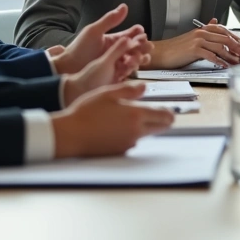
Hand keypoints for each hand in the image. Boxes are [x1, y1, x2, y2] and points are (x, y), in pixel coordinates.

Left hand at [48, 4, 152, 74]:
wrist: (67, 68)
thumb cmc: (78, 49)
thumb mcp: (94, 31)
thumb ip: (110, 20)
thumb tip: (124, 6)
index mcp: (113, 40)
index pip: (130, 35)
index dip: (138, 33)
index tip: (142, 32)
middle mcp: (116, 52)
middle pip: (135, 48)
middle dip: (143, 46)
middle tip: (148, 46)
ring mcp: (116, 64)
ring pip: (133, 60)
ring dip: (139, 58)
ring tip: (140, 57)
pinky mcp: (114, 75)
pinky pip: (127, 72)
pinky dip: (132, 68)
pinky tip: (133, 66)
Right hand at [50, 82, 174, 157]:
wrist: (71, 135)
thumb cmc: (87, 112)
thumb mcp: (108, 93)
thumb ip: (130, 90)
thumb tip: (145, 88)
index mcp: (136, 114)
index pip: (165, 116)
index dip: (169, 111)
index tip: (167, 108)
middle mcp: (136, 131)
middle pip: (161, 127)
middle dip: (161, 120)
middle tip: (154, 112)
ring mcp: (129, 143)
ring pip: (146, 134)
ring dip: (144, 127)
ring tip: (125, 117)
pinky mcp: (120, 151)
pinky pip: (132, 141)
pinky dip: (129, 135)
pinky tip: (114, 128)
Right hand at [153, 18, 239, 68]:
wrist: (161, 53)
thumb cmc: (177, 48)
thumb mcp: (193, 37)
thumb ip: (206, 31)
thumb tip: (215, 21)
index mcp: (202, 29)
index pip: (224, 31)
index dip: (235, 38)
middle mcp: (201, 33)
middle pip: (225, 38)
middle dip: (237, 47)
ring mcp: (198, 41)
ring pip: (220, 47)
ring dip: (231, 55)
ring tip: (238, 62)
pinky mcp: (194, 50)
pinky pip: (212, 55)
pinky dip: (220, 61)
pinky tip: (225, 66)